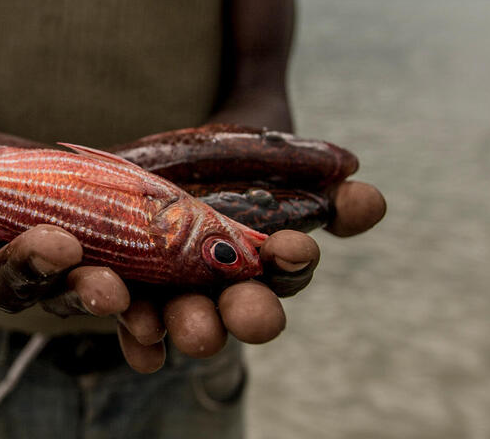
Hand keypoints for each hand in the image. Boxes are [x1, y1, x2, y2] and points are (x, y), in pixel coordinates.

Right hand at [0, 145, 130, 315]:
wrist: (45, 186)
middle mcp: (2, 281)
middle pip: (7, 285)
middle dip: (27, 263)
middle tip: (55, 240)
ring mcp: (58, 291)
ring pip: (66, 301)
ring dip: (87, 294)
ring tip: (111, 285)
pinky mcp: (112, 293)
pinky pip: (126, 322)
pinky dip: (142, 328)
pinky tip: (156, 333)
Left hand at [116, 180, 385, 371]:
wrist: (161, 151)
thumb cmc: (236, 161)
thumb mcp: (276, 159)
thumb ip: (320, 184)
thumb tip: (367, 199)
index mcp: (264, 264)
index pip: (285, 270)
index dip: (291, 261)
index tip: (293, 248)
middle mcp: (220, 289)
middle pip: (237, 312)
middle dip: (245, 314)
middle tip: (248, 314)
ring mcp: (169, 290)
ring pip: (181, 319)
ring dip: (184, 326)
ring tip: (182, 325)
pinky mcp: (122, 281)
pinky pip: (127, 315)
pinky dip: (134, 332)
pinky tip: (139, 337)